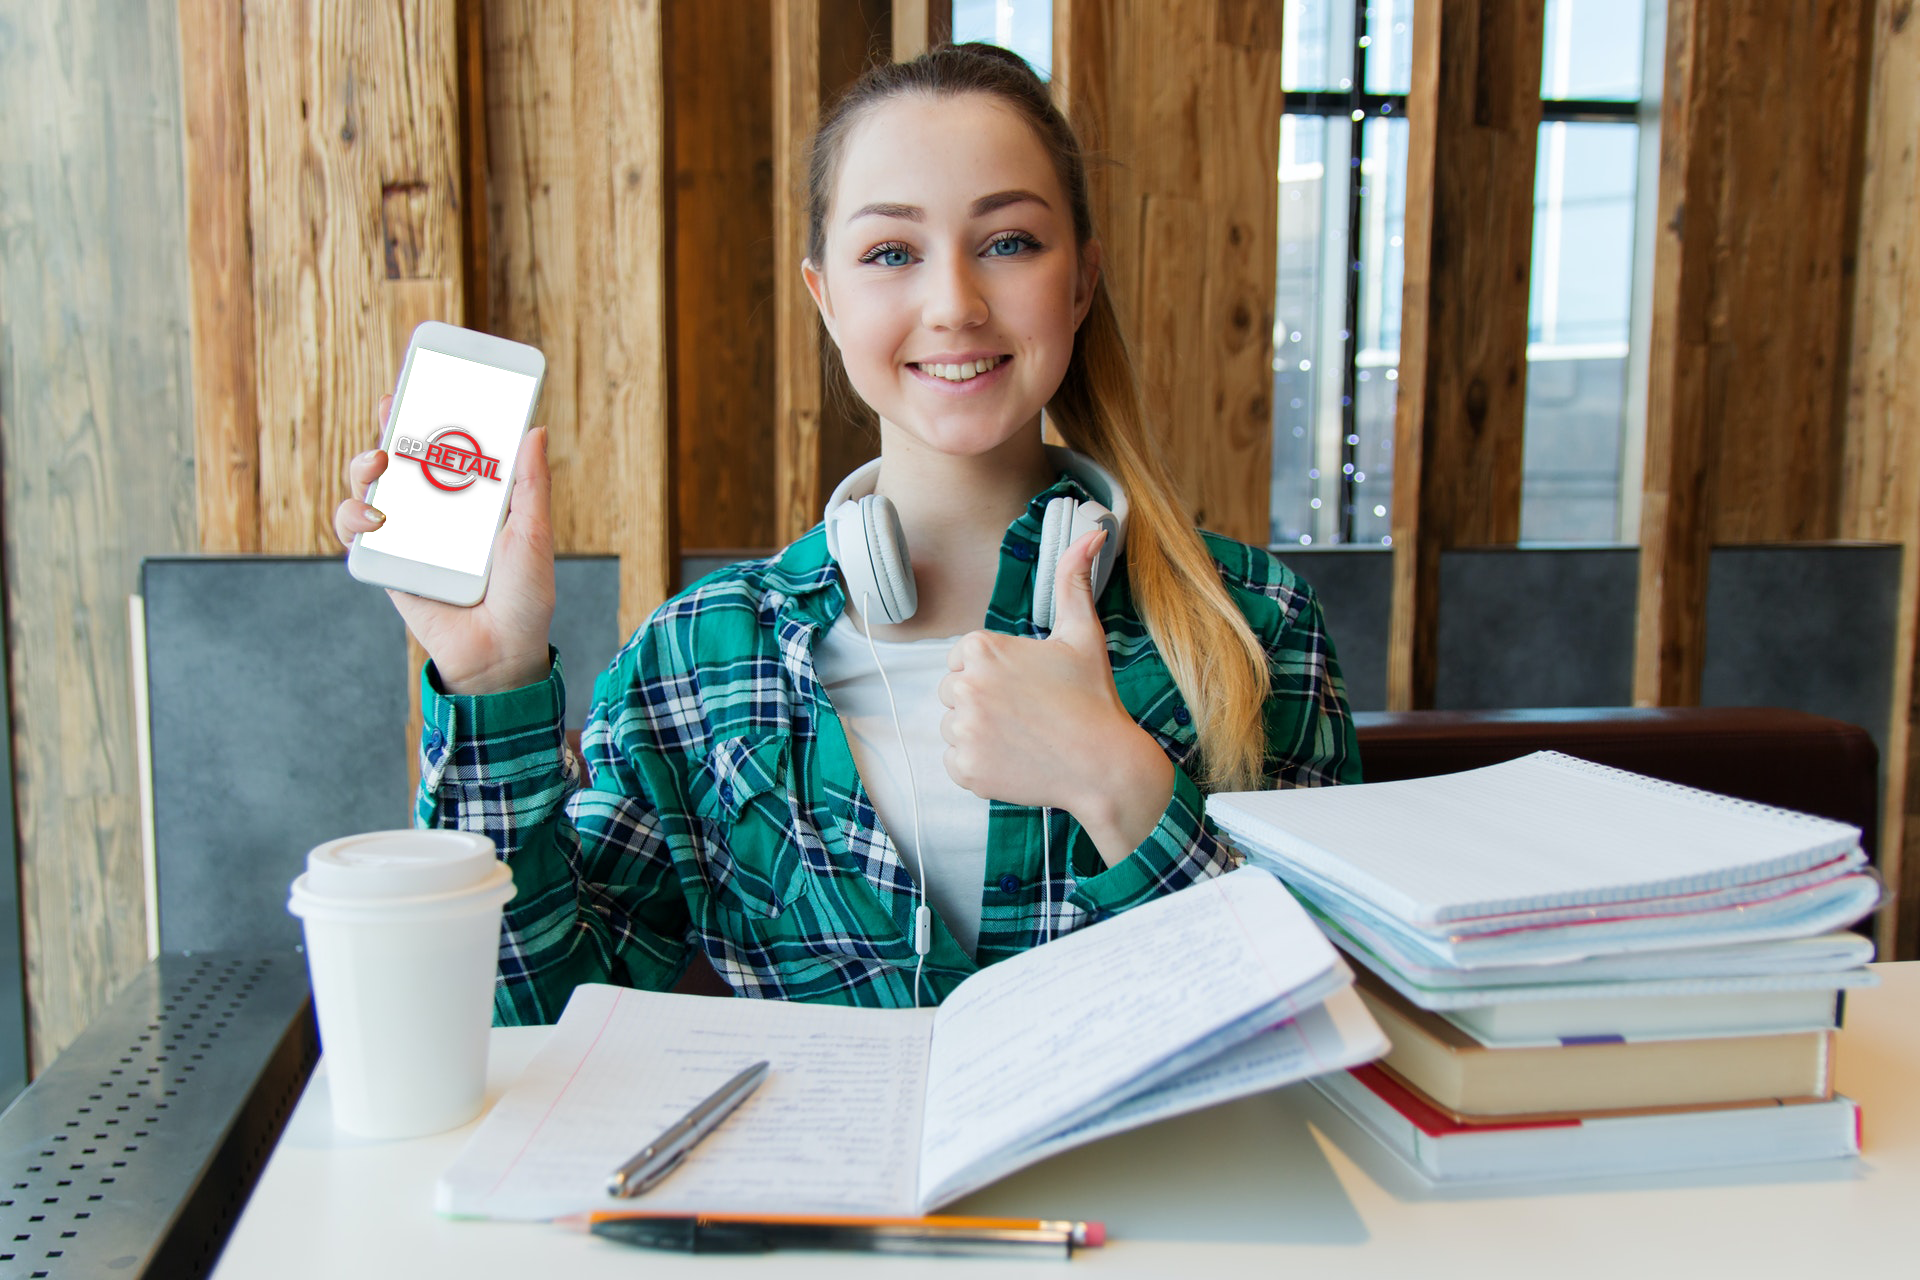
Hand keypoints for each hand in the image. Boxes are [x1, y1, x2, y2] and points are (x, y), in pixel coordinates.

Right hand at [333, 394, 555, 693]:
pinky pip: (356, 536)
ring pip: (368, 490)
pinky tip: (374, 518)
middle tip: (389, 412)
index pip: (442, 447)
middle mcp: (435, 513)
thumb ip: (531, 485)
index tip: (416, 383)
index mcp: (470, 499)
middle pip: (397, 459)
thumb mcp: (532, 536)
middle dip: (386, 429)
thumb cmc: (524, 598)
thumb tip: (534, 428)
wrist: (500, 656)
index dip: (425, 414)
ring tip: (379, 465)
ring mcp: (407, 538)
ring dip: (363, 469)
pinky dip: (354, 520)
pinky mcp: (387, 566)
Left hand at [938, 530, 1175, 866]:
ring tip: (1023, 736)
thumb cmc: (1094, 697)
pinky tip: (1015, 759)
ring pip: (954, 727)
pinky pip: (956, 761)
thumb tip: (1094, 531)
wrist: (1105, 765)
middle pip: (954, 692)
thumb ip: (1074, 579)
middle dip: (984, 702)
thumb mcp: (1083, 632)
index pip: (963, 660)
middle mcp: (964, 686)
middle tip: (1028, 713)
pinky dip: (980, 764)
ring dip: (981, 733)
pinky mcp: (964, 769)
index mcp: (982, 648)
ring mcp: (963, 730)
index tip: (1026, 687)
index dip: (995, 674)